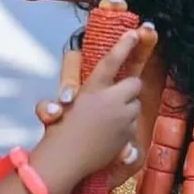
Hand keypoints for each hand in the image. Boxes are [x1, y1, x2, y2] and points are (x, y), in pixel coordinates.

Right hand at [47, 30, 142, 180]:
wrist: (66, 160)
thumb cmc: (58, 133)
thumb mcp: (60, 109)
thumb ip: (66, 97)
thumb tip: (66, 100)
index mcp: (92, 89)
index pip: (111, 62)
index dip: (123, 46)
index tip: (134, 33)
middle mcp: (109, 100)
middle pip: (134, 83)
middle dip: (129, 89)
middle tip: (116, 97)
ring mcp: (121, 118)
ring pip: (135, 105)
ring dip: (127, 110)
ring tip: (109, 121)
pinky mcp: (127, 134)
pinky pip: (133, 126)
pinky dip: (125, 129)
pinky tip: (110, 137)